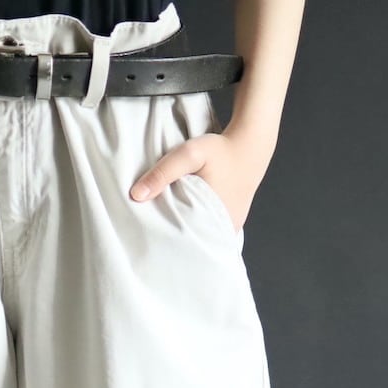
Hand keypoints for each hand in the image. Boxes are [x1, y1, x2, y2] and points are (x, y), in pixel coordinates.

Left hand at [129, 125, 276, 232]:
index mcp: (216, 222)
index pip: (185, 243)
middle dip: (174, 239)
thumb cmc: (221, 149)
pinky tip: (185, 218)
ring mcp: (231, 228)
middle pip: (194, 242)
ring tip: (166, 227)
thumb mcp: (190, 154)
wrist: (251, 143)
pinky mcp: (233, 221)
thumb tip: (136, 195)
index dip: (166, 242)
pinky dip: (198, 226)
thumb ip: (163, 172)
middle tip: (153, 235)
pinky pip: (211, 230)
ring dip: (187, 232)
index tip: (149, 237)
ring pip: (203, 237)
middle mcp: (226, 231)